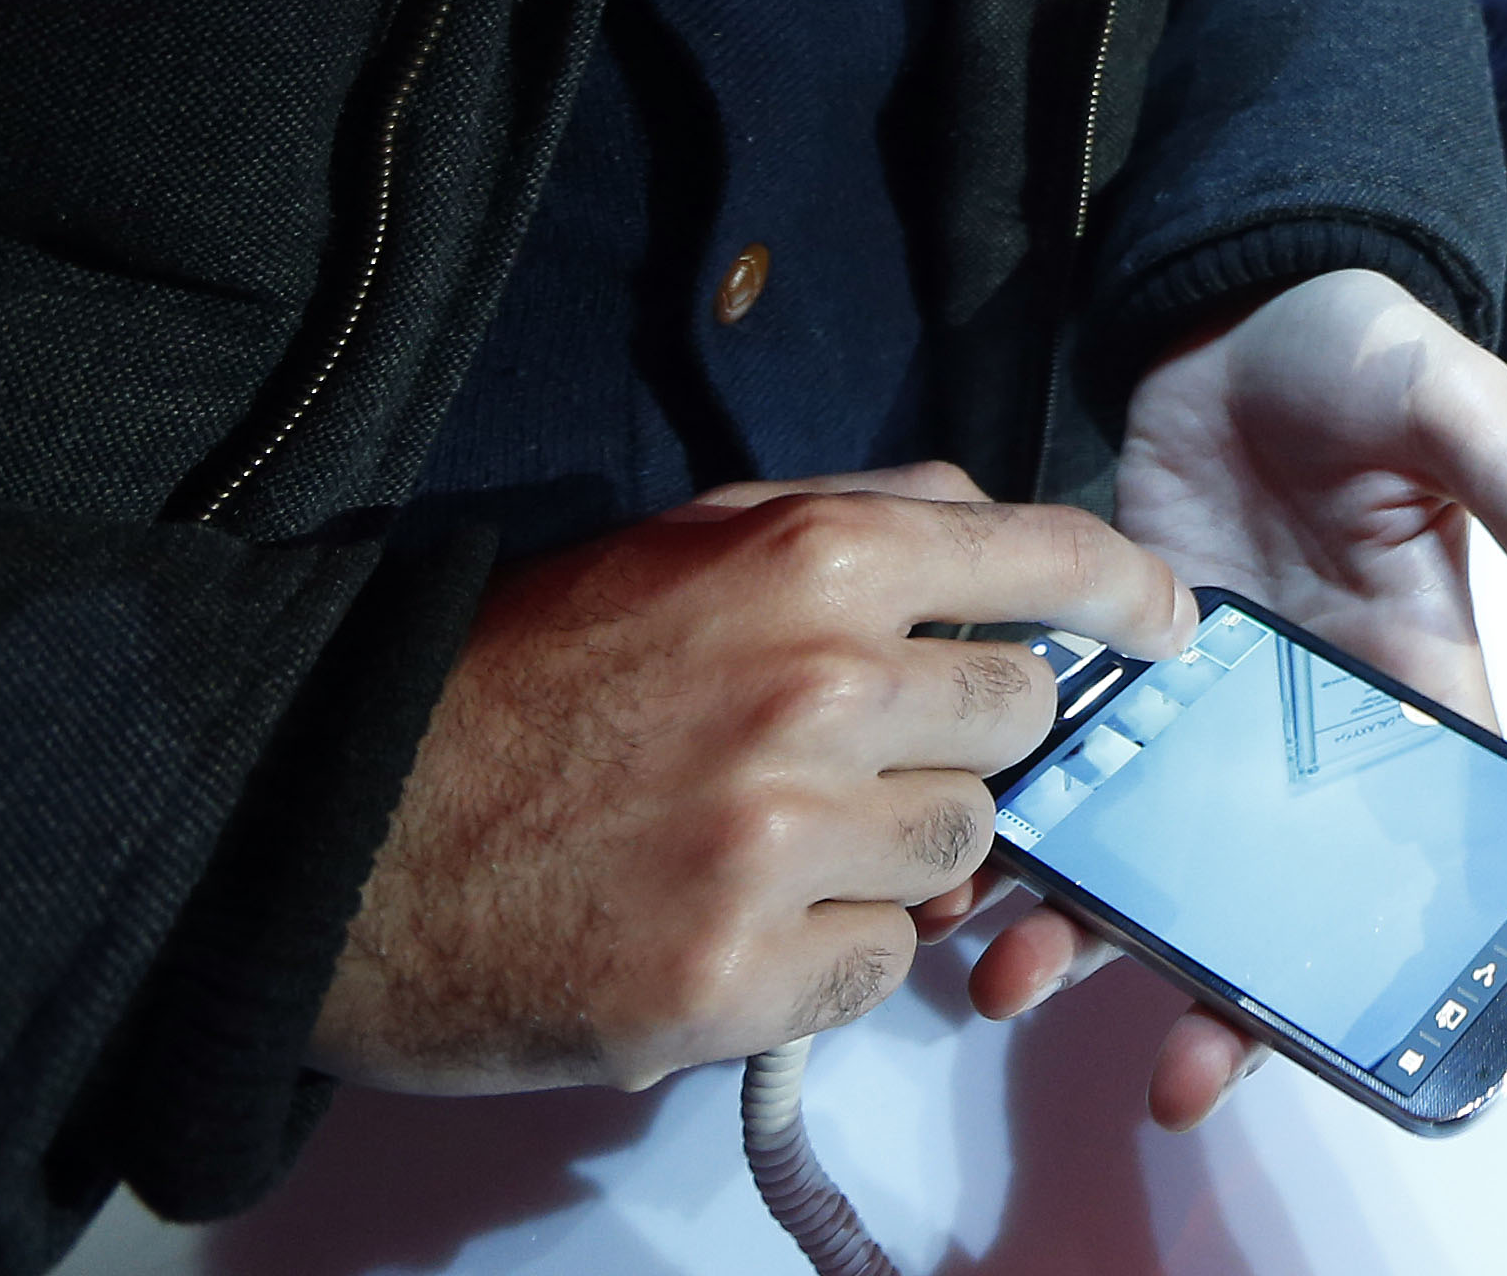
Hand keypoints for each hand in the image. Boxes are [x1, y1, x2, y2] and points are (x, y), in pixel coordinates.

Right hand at [313, 467, 1195, 1094]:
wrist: (335, 833)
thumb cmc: (518, 681)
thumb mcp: (686, 543)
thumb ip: (854, 528)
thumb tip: (998, 545)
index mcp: (812, 566)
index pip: (1045, 561)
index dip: (1129, 594)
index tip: (1171, 625)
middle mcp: (818, 693)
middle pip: (1019, 724)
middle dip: (967, 746)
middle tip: (866, 760)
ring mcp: (781, 844)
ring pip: (962, 856)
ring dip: (898, 860)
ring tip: (771, 844)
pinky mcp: (737, 978)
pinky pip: (878, 968)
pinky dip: (827, 958)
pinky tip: (731, 925)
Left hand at [983, 270, 1506, 1123]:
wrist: (1239, 289)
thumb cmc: (1368, 350)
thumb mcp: (1462, 417)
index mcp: (1406, 678)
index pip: (1407, 846)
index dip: (1370, 954)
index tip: (1319, 1036)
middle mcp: (1298, 720)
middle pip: (1259, 887)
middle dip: (1210, 985)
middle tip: (1169, 1069)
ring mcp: (1193, 699)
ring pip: (1143, 845)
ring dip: (1085, 922)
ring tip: (1014, 976)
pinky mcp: (1105, 658)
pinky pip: (1062, 764)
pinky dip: (1014, 821)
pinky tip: (954, 879)